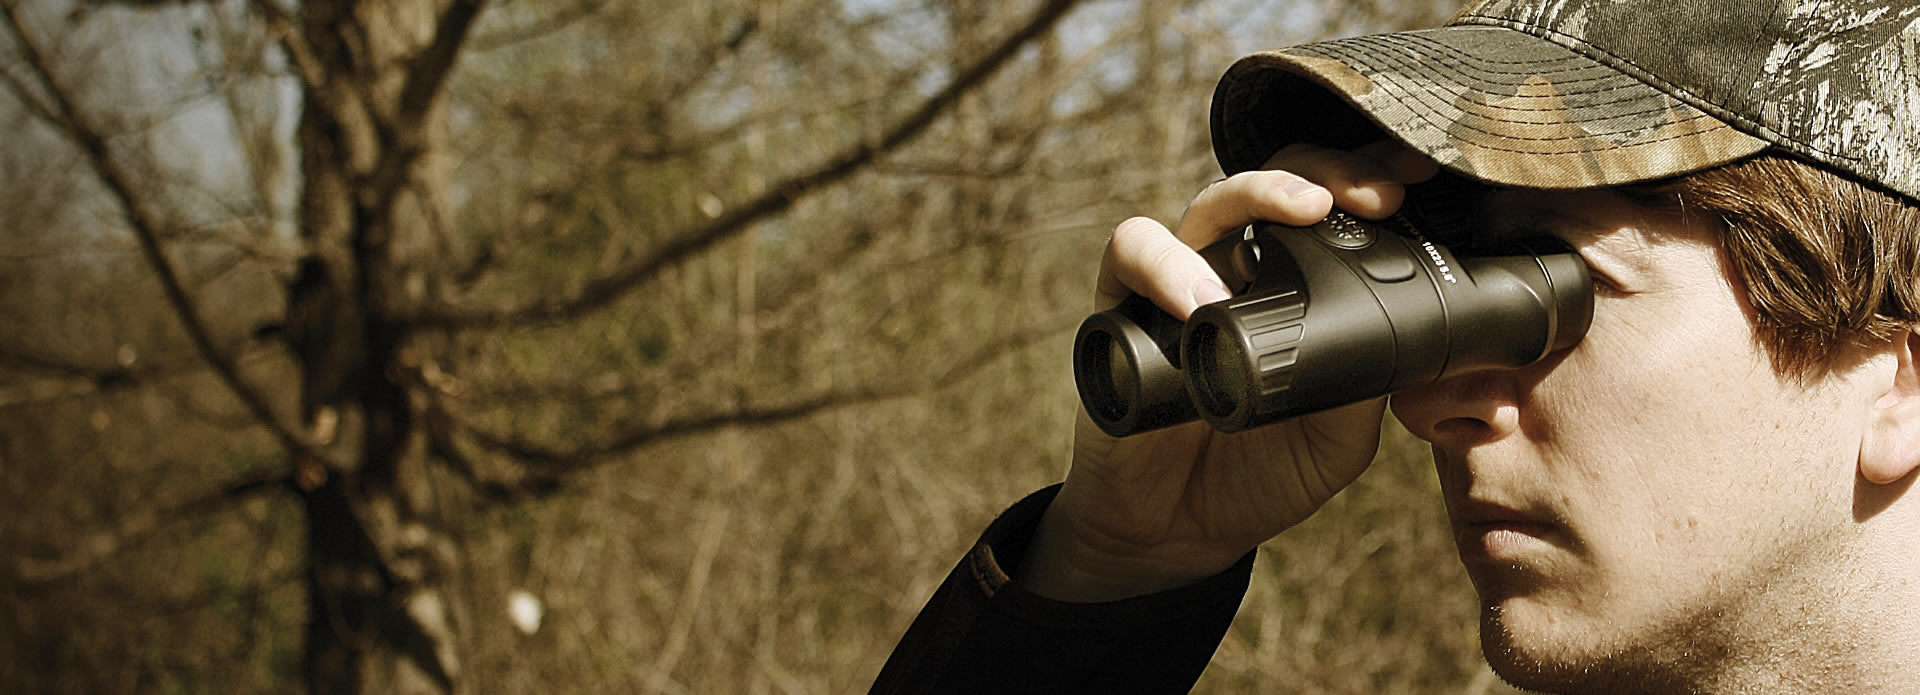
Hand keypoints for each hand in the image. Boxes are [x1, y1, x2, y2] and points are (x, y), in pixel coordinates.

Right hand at [1017, 142, 1439, 600]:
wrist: (1177, 534)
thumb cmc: (1257, 478)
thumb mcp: (1338, 443)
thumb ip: (1365, 390)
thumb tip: (1403, 336)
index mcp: (1291, 291)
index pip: (1327, 209)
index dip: (1365, 180)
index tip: (1412, 180)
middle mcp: (1234, 274)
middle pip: (1275, 184)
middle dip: (1325, 170)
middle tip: (1368, 193)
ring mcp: (1177, 286)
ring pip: (1209, 202)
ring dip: (1258, 194)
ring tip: (1304, 216)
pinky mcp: (1120, 309)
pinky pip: (1131, 251)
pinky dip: (1166, 263)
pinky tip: (1202, 303)